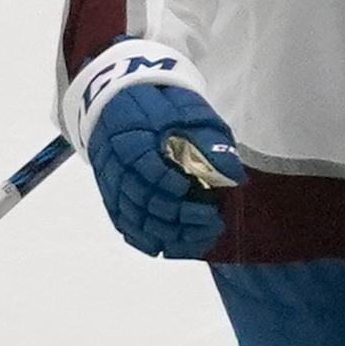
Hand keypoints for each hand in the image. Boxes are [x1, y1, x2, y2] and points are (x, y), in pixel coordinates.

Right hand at [86, 83, 244, 258]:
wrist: (119, 98)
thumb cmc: (161, 104)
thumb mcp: (190, 112)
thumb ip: (210, 142)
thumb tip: (233, 176)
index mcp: (134, 138)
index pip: (151, 173)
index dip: (179, 193)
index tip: (207, 202)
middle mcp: (117, 164)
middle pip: (144, 202)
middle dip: (180, 218)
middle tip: (212, 222)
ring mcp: (111, 182)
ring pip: (134, 218)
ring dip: (167, 234)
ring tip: (199, 238)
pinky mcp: (110, 194)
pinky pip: (123, 224)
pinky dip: (145, 239)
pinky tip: (169, 246)